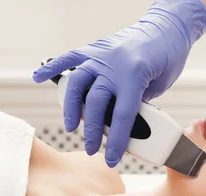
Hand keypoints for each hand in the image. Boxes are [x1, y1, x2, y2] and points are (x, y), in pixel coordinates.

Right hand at [33, 0, 205, 166]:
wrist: (167, 27)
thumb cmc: (168, 58)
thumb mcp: (160, 86)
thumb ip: (138, 103)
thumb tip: (121, 127)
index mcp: (135, 76)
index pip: (122, 116)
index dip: (117, 141)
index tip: (111, 159)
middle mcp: (114, 65)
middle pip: (96, 104)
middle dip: (93, 131)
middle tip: (92, 149)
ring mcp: (101, 55)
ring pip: (78, 83)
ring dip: (72, 108)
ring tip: (71, 127)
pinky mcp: (95, 48)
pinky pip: (70, 57)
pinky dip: (53, 67)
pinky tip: (38, 77)